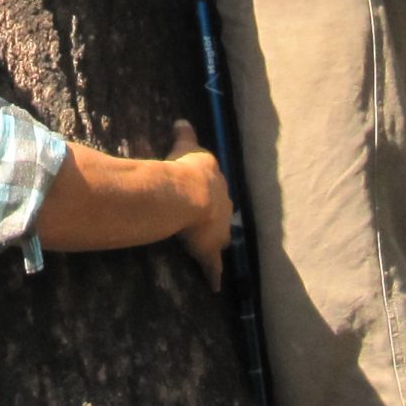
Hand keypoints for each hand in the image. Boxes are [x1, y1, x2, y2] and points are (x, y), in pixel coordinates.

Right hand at [167, 118, 232, 289]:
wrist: (191, 194)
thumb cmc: (187, 168)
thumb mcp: (187, 147)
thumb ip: (185, 135)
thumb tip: (183, 120)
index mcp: (216, 183)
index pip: (216, 189)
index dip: (211, 193)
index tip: (207, 196)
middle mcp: (223, 207)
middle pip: (223, 214)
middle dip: (219, 217)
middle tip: (212, 222)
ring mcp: (218, 230)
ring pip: (221, 239)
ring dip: (218, 243)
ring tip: (215, 248)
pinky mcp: (209, 250)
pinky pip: (212, 265)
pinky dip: (213, 275)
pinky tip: (215, 285)